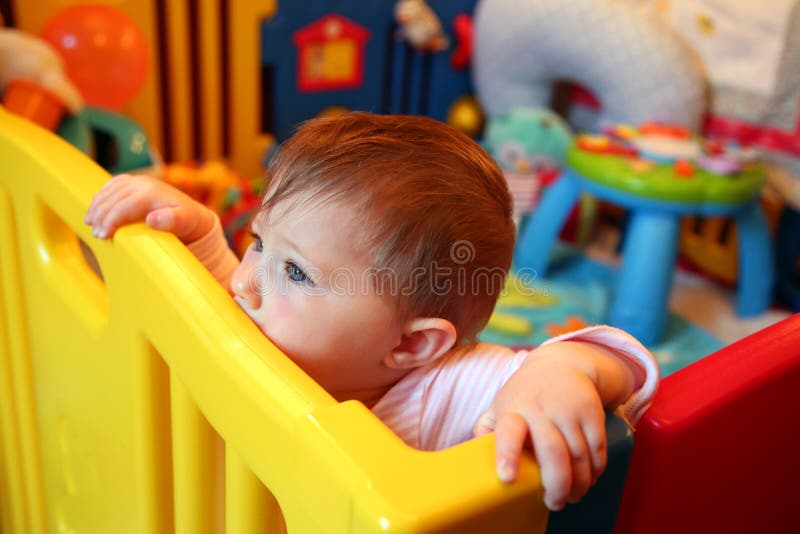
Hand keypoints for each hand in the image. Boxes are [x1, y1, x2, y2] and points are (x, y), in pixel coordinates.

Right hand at [85, 174, 215, 242]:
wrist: (192, 212)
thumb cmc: (187, 221)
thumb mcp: (185, 222)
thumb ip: (171, 220)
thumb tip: (152, 219)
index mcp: (150, 193)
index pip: (122, 206)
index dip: (109, 221)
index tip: (102, 235)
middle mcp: (142, 183)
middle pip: (112, 199)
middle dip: (99, 216)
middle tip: (94, 233)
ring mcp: (138, 180)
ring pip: (109, 191)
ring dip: (96, 206)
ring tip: (89, 223)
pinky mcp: (135, 181)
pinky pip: (112, 184)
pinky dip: (101, 195)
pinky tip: (94, 206)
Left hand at [474, 343, 611, 510]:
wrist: (561, 364)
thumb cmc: (525, 394)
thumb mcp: (500, 405)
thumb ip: (486, 430)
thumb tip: (472, 460)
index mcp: (513, 409)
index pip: (508, 431)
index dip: (507, 455)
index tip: (507, 478)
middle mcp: (540, 408)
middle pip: (552, 450)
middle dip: (556, 484)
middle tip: (554, 503)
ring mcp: (568, 409)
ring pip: (578, 454)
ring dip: (579, 482)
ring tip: (572, 496)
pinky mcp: (591, 411)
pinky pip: (597, 448)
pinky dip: (595, 470)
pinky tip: (588, 479)